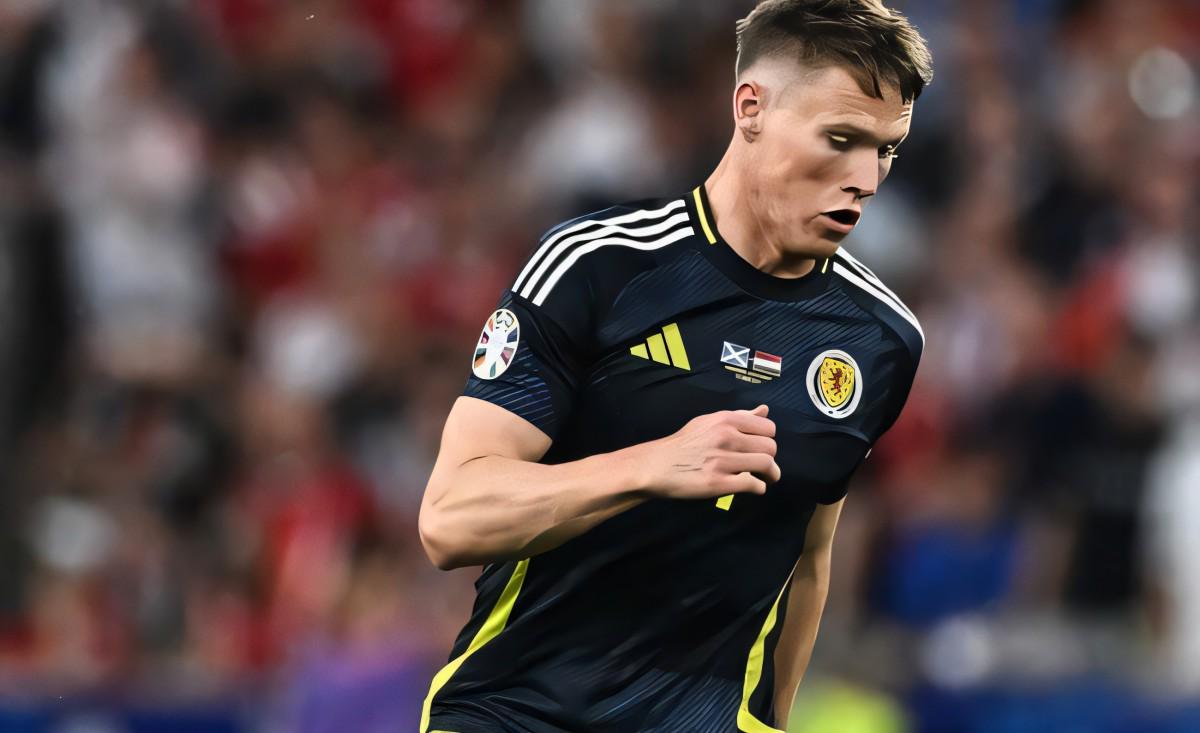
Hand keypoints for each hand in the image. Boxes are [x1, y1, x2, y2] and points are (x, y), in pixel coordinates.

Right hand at [637, 405, 779, 499]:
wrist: (657, 465)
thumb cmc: (684, 443)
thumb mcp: (709, 422)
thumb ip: (739, 416)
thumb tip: (765, 409)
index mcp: (725, 420)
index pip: (768, 428)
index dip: (768, 440)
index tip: (761, 448)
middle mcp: (726, 437)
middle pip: (770, 447)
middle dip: (771, 459)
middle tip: (763, 467)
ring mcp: (722, 461)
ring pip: (766, 465)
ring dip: (771, 475)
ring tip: (764, 478)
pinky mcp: (717, 483)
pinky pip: (753, 485)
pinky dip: (758, 488)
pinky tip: (752, 488)